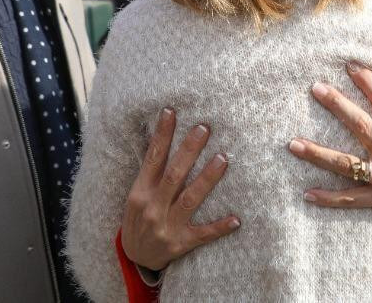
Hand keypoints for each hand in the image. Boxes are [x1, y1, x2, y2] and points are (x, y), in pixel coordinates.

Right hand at [121, 107, 240, 270]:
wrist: (135, 258)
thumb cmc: (139, 219)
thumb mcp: (136, 194)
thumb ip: (151, 172)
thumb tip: (164, 138)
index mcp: (140, 192)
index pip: (152, 158)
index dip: (162, 135)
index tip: (171, 112)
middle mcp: (153, 207)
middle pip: (174, 174)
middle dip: (189, 150)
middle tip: (204, 128)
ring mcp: (168, 226)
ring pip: (190, 199)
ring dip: (207, 178)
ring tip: (223, 158)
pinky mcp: (181, 244)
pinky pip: (203, 234)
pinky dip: (219, 227)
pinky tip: (236, 219)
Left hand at [288, 63, 371, 235]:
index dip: (369, 82)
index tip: (350, 65)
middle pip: (361, 126)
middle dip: (338, 106)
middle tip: (316, 88)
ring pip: (347, 164)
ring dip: (318, 154)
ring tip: (293, 144)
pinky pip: (351, 198)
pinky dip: (329, 198)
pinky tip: (307, 194)